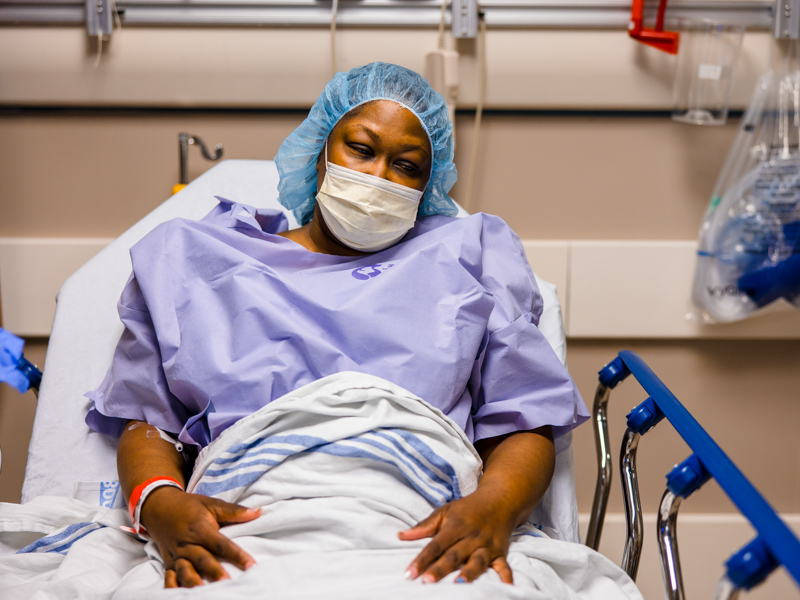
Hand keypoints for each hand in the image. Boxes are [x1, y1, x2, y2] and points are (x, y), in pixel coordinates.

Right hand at [139, 486, 261, 587]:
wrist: (159, 507)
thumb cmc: (189, 506)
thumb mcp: (211, 504)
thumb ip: (234, 511)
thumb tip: (258, 512)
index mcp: (201, 529)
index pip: (222, 544)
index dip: (237, 555)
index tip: (251, 565)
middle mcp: (187, 544)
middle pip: (203, 560)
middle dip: (215, 573)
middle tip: (228, 584)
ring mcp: (176, 555)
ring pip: (185, 572)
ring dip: (193, 583)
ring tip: (204, 594)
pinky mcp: (168, 563)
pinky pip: (169, 578)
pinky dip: (172, 589)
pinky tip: (179, 597)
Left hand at [398, 488, 515, 584]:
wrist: (499, 500)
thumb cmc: (467, 509)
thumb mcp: (445, 511)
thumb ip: (424, 526)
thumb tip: (400, 535)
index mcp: (456, 526)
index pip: (436, 544)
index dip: (422, 559)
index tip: (409, 573)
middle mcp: (472, 536)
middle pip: (454, 555)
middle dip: (441, 569)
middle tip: (426, 582)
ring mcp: (487, 545)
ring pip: (478, 561)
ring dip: (469, 573)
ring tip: (458, 585)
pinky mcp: (501, 552)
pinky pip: (504, 566)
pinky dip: (506, 576)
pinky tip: (506, 587)